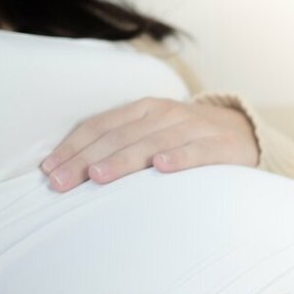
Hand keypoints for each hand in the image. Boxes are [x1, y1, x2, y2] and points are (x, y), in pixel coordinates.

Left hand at [39, 97, 258, 191]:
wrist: (244, 133)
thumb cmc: (187, 140)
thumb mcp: (153, 133)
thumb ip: (122, 145)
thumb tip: (74, 171)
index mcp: (143, 110)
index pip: (100, 126)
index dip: (73, 147)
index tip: (48, 171)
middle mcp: (164, 115)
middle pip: (118, 137)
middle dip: (86, 160)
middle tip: (61, 183)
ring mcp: (192, 128)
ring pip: (151, 143)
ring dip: (123, 160)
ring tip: (98, 176)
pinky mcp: (219, 146)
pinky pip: (196, 152)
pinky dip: (179, 158)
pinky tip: (161, 167)